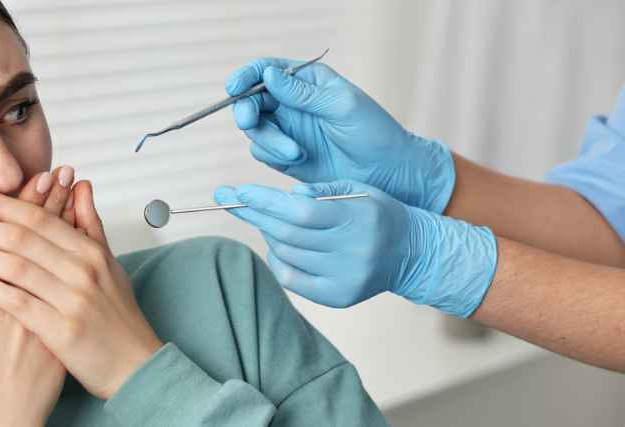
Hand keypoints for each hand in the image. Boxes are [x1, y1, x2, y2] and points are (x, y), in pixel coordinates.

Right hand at [0, 167, 76, 426]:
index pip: (7, 240)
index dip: (21, 206)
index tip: (34, 177)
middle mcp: (20, 304)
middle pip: (37, 243)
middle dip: (48, 204)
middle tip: (58, 173)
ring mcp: (44, 319)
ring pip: (58, 262)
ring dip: (66, 224)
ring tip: (74, 194)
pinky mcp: (61, 335)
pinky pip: (72, 287)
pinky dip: (78, 260)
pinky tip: (84, 240)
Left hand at [0, 182, 163, 398]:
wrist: (135, 365)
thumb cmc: (118, 316)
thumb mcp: (109, 264)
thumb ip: (90, 223)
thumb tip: (80, 184)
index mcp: (90, 252)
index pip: (38, 218)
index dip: (1, 205)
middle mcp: (82, 271)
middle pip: (20, 237)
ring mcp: (72, 300)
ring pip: (14, 266)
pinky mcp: (62, 330)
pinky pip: (17, 302)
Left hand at [214, 180, 497, 317]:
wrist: (412, 252)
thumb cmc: (377, 213)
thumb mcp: (358, 189)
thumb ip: (322, 189)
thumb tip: (287, 196)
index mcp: (358, 219)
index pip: (301, 212)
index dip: (265, 201)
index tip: (237, 190)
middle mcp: (353, 252)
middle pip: (288, 235)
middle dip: (255, 214)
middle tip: (231, 198)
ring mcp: (345, 278)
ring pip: (286, 255)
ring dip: (268, 234)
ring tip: (267, 219)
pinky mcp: (339, 298)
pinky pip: (292, 279)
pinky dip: (278, 259)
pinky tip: (279, 246)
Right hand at [225, 57, 454, 212]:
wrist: (388, 174)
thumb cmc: (375, 134)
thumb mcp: (342, 106)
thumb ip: (303, 93)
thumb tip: (268, 75)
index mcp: (307, 81)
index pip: (266, 70)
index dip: (246, 76)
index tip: (235, 88)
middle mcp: (292, 103)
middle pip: (251, 100)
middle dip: (247, 112)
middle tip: (251, 123)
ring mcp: (288, 130)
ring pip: (254, 129)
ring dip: (268, 140)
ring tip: (296, 152)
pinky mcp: (285, 157)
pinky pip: (262, 152)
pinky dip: (272, 155)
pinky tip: (298, 159)